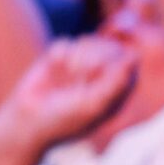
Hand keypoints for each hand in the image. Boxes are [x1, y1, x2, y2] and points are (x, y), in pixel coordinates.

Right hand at [0, 35, 139, 151]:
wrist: (29, 123)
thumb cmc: (66, 120)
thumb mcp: (93, 106)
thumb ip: (115, 83)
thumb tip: (134, 56)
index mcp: (120, 87)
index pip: (129, 59)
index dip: (112, 64)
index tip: (95, 79)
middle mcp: (106, 73)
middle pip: (110, 46)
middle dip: (93, 60)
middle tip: (80, 81)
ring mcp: (84, 63)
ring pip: (90, 41)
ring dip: (77, 58)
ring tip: (70, 76)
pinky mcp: (62, 56)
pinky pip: (66, 43)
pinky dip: (59, 57)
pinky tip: (54, 71)